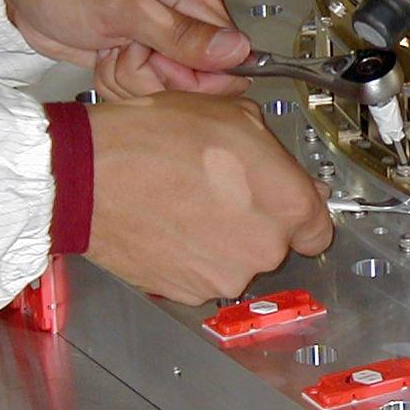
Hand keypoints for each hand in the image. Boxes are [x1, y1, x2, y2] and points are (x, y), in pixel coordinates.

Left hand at [1, 0, 249, 95]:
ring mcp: (158, 46)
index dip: (194, 75)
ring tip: (109, 47)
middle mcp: (183, 25)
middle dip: (154, 76)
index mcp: (195, 1)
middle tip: (125, 48)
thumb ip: (183, 33)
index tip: (159, 62)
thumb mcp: (126, 4)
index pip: (227, 60)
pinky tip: (101, 56)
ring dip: (128, 78)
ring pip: (165, 92)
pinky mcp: (135, 61)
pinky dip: (115, 82)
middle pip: (196, 83)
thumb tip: (238, 51)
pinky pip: (140, 92)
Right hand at [84, 92, 333, 303]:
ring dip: (220, 239)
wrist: (90, 174)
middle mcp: (265, 249)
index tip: (282, 204)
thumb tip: (284, 173)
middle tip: (219, 190)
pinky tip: (169, 223)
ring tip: (186, 202)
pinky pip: (201, 274)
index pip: (318, 228)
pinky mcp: (188, 293)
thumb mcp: (233, 116)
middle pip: (274, 243)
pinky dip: (190, 256)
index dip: (298, 213)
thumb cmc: (154, 140)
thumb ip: (274, 153)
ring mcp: (226, 276)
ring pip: (236, 260)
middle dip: (253, 220)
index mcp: (287, 204)